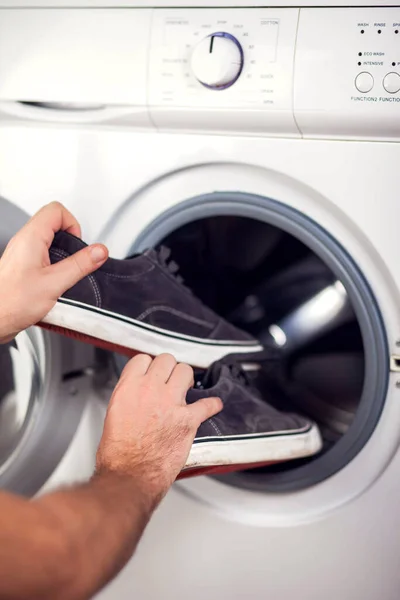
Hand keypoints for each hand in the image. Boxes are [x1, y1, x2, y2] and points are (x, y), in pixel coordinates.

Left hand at [0, 201, 107, 342]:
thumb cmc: (11, 302)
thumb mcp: (54, 283)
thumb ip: (80, 265)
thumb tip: (98, 251)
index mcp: (31, 238)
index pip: (56, 211)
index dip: (73, 224)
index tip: (78, 245)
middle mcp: (24, 242)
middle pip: (53, 223)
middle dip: (70, 239)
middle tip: (75, 256)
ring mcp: (22, 254)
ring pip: (48, 240)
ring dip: (62, 254)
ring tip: (66, 271)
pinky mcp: (22, 267)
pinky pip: (43, 256)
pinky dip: (54, 265)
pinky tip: (56, 283)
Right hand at [96, 353, 222, 504]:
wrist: (129, 477)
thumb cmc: (119, 454)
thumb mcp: (113, 414)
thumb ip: (128, 397)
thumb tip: (136, 392)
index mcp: (129, 388)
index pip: (142, 359)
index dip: (148, 366)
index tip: (152, 372)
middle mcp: (150, 390)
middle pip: (166, 360)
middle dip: (169, 369)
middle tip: (169, 380)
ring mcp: (171, 403)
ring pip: (186, 371)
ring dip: (186, 379)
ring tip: (185, 388)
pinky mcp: (188, 420)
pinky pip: (207, 404)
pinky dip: (212, 405)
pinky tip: (213, 405)